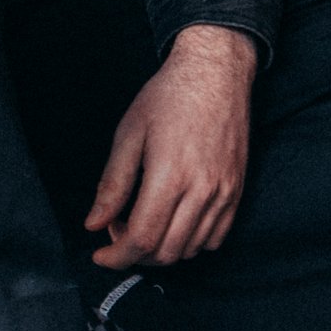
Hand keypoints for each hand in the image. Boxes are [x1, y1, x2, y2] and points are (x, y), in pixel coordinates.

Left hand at [85, 24, 255, 268]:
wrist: (216, 74)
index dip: (117, 257)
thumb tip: (93, 224)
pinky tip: (172, 221)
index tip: (100, 256)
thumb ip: (112, 184)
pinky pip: (215, 238)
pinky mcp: (237, 192)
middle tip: (116, 230)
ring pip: (191, 249)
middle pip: (166, 252)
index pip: (142, 239)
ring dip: (161, 250)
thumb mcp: (128, 134)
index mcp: (170, 176)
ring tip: (142, 221)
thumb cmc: (168, 97)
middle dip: (135, 254)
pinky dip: (190, 242)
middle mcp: (202, 192)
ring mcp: (224, 194)